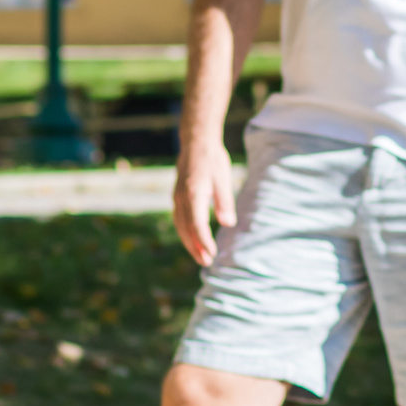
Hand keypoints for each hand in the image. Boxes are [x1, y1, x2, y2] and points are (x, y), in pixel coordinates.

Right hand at [171, 136, 238, 266]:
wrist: (196, 142)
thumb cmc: (212, 159)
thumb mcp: (223, 178)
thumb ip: (224, 201)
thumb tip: (228, 224)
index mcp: (194, 193)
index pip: (197, 224)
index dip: (204, 241)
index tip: (212, 254)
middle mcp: (182, 198)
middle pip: (186, 229)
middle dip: (196, 248)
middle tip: (207, 263)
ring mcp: (177, 197)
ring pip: (180, 226)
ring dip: (190, 243)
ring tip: (200, 257)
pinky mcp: (177, 197)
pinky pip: (179, 219)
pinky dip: (185, 233)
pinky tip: (193, 240)